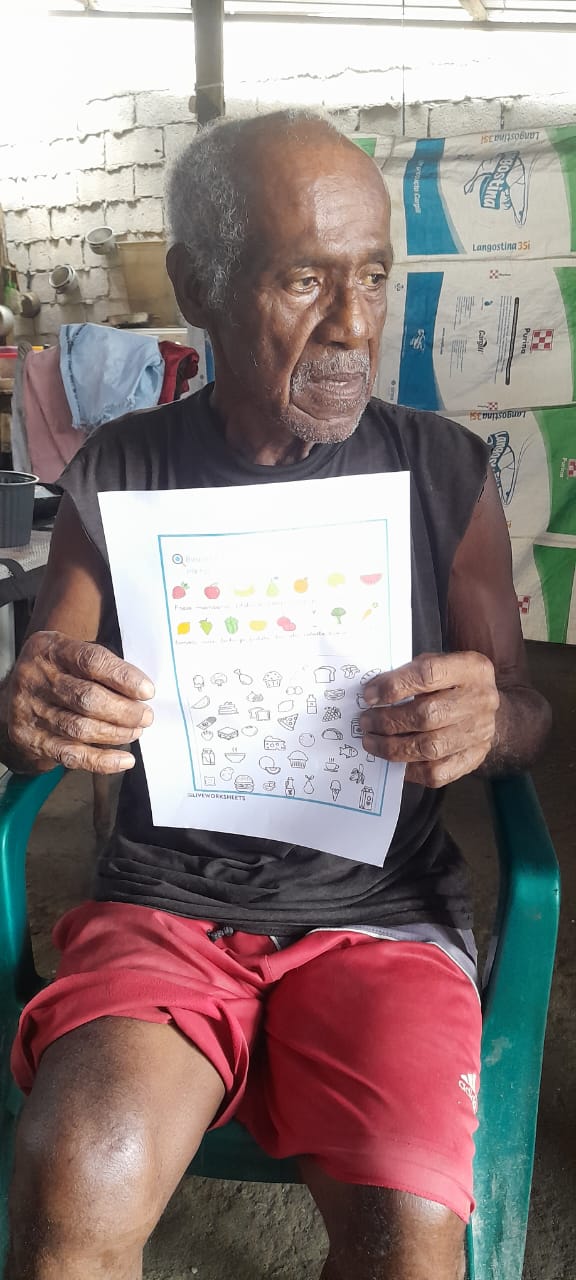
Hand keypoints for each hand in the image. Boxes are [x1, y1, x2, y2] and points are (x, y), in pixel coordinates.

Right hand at [7, 631, 154, 774]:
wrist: (14, 697)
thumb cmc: (56, 673)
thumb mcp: (70, 654)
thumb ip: (101, 665)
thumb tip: (141, 690)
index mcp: (50, 649)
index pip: (91, 660)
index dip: (123, 677)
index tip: (147, 691)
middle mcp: (36, 678)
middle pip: (87, 698)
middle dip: (124, 711)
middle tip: (145, 716)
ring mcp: (31, 710)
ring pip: (81, 728)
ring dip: (116, 733)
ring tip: (135, 731)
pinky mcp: (32, 739)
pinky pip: (72, 755)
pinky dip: (102, 761)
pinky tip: (124, 759)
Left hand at [360, 651, 499, 787]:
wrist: (485, 709)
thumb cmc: (452, 683)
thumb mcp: (438, 664)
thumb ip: (409, 673)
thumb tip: (373, 694)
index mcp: (471, 668)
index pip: (428, 674)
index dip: (394, 686)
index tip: (369, 696)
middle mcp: (481, 700)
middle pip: (428, 715)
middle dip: (388, 721)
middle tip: (365, 723)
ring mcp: (480, 733)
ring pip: (430, 748)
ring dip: (393, 748)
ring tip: (372, 742)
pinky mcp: (475, 759)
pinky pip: (438, 773)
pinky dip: (410, 769)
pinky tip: (394, 761)